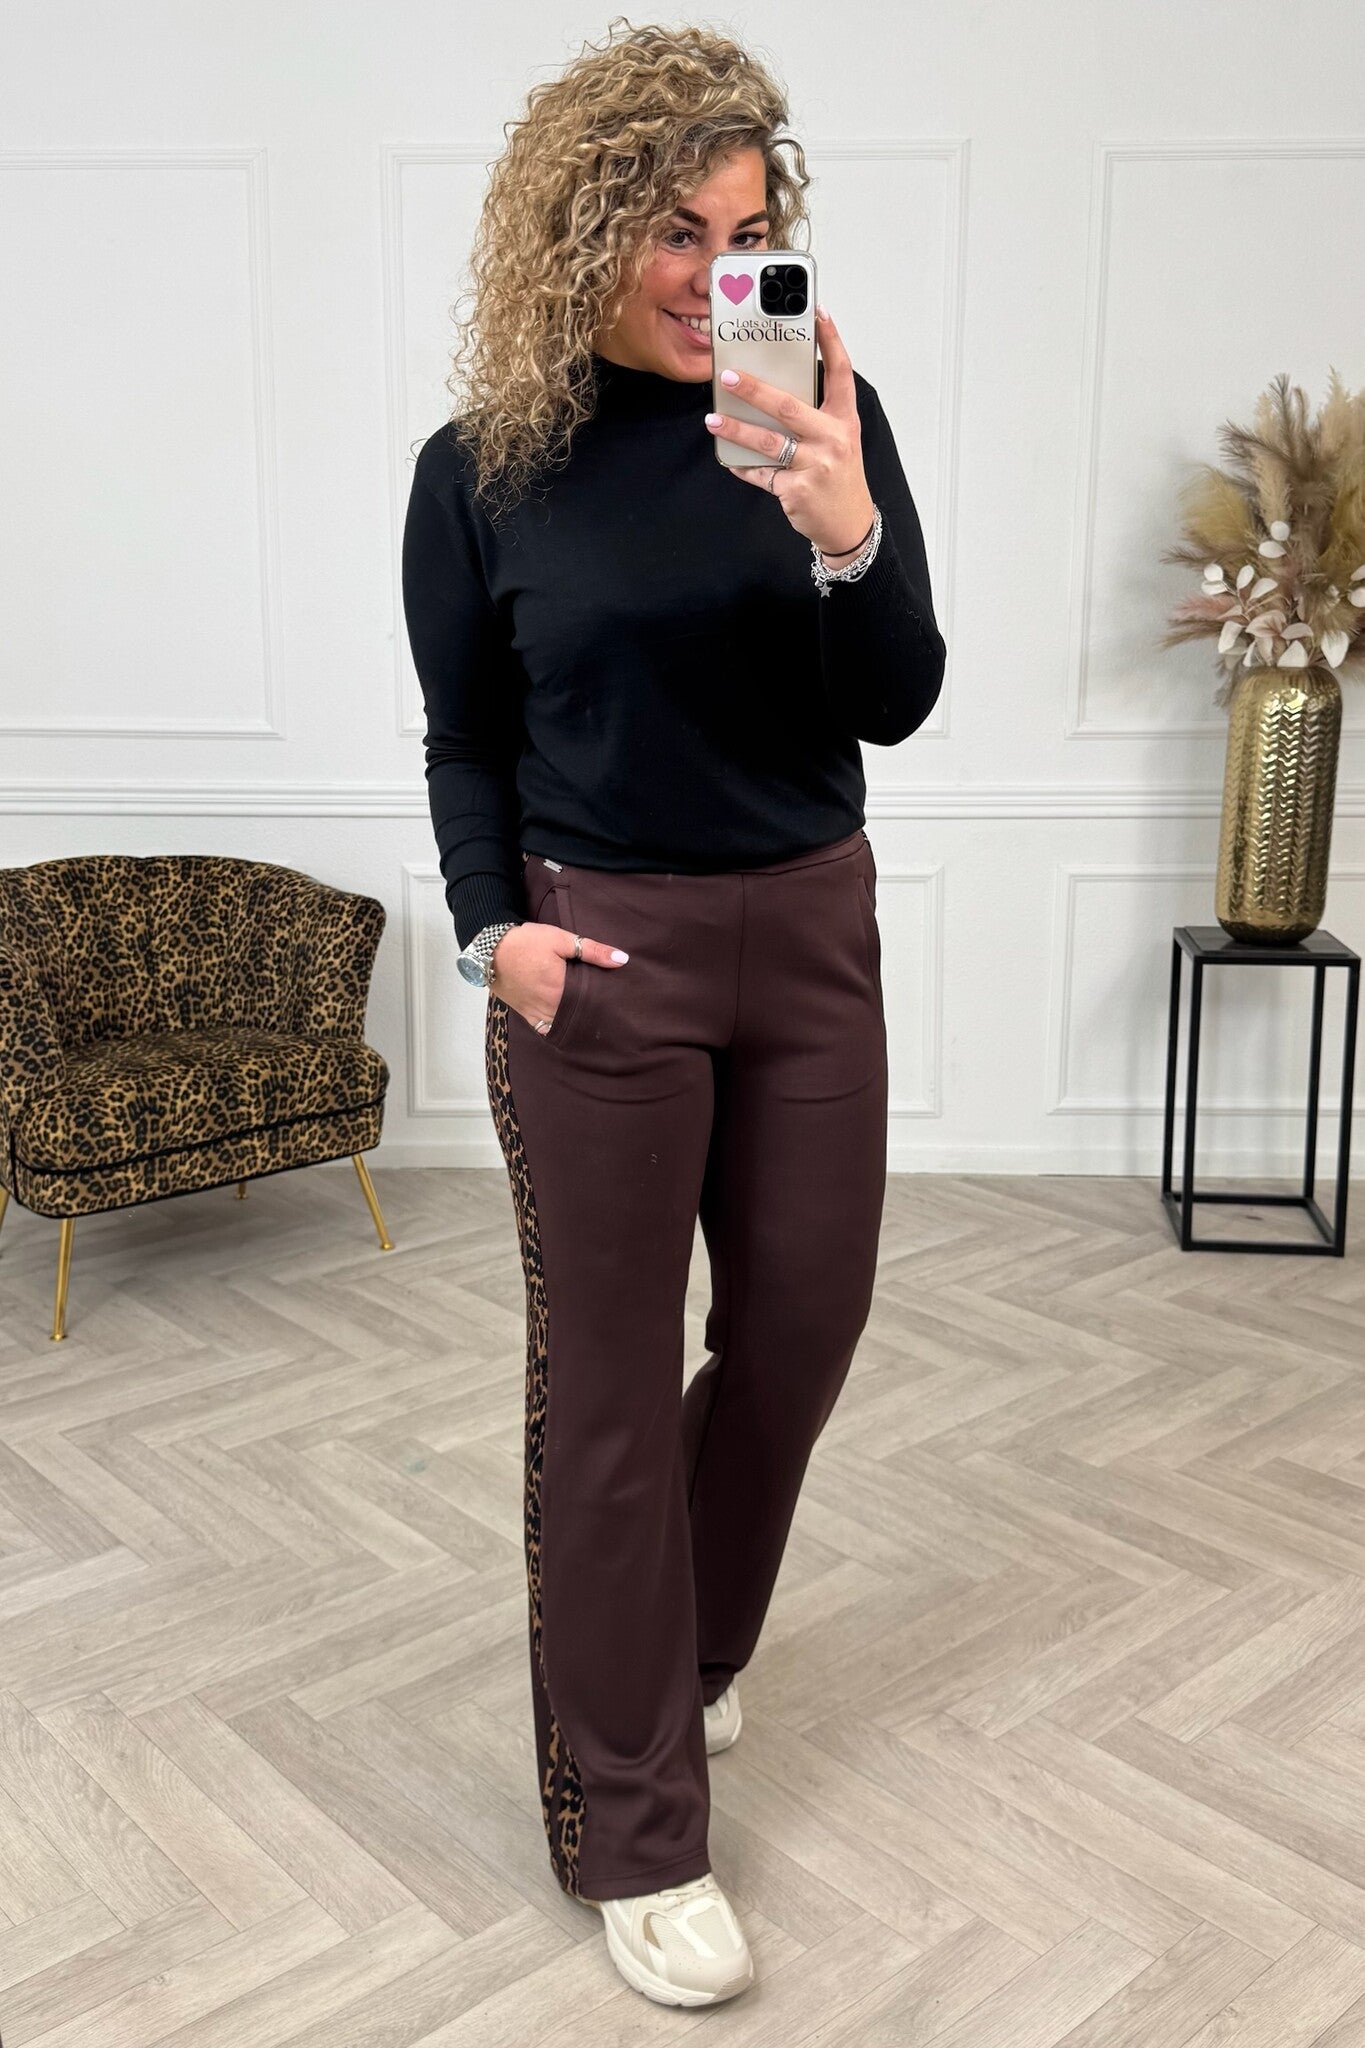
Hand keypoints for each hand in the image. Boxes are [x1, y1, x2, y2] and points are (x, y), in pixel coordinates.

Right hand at [489, 921, 627, 1032]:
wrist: (488, 948)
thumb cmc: (526, 942)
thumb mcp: (561, 940)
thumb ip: (593, 951)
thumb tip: (622, 959)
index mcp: (561, 989)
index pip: (592, 1005)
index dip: (606, 1006)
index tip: (618, 1005)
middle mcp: (549, 1006)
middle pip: (578, 1019)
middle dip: (593, 1017)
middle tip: (610, 1014)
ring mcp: (535, 1013)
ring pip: (562, 1026)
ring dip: (575, 1025)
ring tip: (593, 1021)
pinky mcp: (524, 1013)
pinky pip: (544, 1029)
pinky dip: (556, 1029)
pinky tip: (567, 1026)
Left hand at [704, 306, 875, 558]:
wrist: (848, 524)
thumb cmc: (838, 475)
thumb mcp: (838, 439)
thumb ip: (813, 415)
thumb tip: (771, 390)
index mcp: (844, 420)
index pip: (840, 372)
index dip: (831, 340)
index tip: (818, 312)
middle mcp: (833, 439)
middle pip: (788, 406)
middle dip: (754, 390)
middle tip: (728, 377)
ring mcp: (815, 466)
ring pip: (768, 442)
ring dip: (737, 430)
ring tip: (714, 421)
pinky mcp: (796, 490)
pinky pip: (762, 474)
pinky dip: (743, 466)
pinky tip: (729, 458)